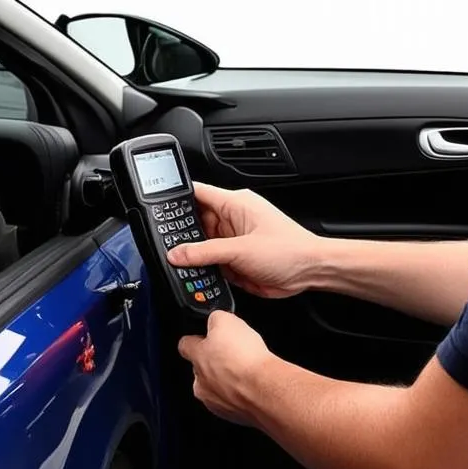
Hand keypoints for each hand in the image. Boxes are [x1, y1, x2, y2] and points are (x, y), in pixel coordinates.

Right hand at [167, 183, 320, 297]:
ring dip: (193, 256)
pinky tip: (197, 276)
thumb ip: (206, 252)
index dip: (176, 198)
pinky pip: (212, 262)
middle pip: (195, 222)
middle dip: (182, 234)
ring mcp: (234, 240)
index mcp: (235, 204)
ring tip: (180, 263)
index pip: (198, 193)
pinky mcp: (236, 260)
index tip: (156, 207)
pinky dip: (204, 269)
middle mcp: (233, 219)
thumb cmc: (290, 250)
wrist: (311, 272)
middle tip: (165, 245)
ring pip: (202, 245)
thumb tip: (178, 253)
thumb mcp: (241, 250)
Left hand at [178, 310, 274, 425]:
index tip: (204, 337)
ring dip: (228, 380)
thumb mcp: (227, 321)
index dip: (195, 339)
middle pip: (201, 369)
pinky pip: (233, 402)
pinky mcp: (232, 415)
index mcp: (197, 357)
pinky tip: (252, 386)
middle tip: (234, 354)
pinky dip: (241, 395)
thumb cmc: (246, 360)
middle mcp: (201, 382)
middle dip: (215, 362)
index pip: (185, 345)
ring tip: (246, 371)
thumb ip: (216, 319)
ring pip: (217, 388)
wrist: (263, 390)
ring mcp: (215, 401)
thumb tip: (215, 319)